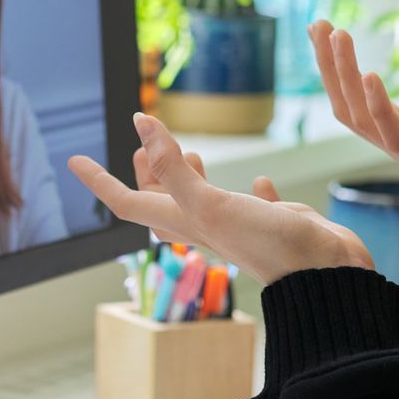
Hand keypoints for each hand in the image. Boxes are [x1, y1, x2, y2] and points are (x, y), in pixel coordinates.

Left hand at [69, 113, 372, 285]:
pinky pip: (255, 203)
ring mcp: (238, 225)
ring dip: (189, 176)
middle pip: (161, 199)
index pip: (125, 201)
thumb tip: (140, 124)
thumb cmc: (265, 243)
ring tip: (190, 151)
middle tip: (144, 142)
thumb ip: (173, 167)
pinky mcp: (272, 221)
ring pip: (202, 200)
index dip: (97, 180)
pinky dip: (252, 188)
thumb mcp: (208, 203)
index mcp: (182, 223)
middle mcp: (205, 225)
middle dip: (148, 171)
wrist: (324, 274)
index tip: (73, 159)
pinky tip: (260, 179)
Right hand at [309, 19, 398, 288]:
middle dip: (331, 68)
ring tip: (337, 36)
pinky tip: (370, 73)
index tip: (328, 31)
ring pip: (362, 122)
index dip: (342, 70)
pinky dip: (379, 107)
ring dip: (345, 77)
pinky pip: (398, 138)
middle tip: (318, 24)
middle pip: (351, 111)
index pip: (364, 105)